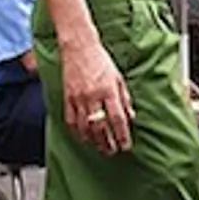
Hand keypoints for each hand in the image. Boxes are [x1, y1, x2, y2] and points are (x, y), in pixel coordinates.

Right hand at [61, 39, 134, 155]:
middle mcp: (93, 96)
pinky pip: (71, 120)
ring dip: (93, 141)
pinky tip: (84, 138)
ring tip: (100, 148)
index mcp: (108, 90)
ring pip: (85, 127)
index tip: (126, 145)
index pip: (117, 119)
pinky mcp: (67, 98)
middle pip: (101, 127)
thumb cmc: (100, 60)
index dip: (122, 135)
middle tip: (113, 151)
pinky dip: (77, 132)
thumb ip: (124, 98)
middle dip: (108, 142)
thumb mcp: (118, 77)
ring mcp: (78, 98)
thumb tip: (131, 117)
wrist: (79, 47)